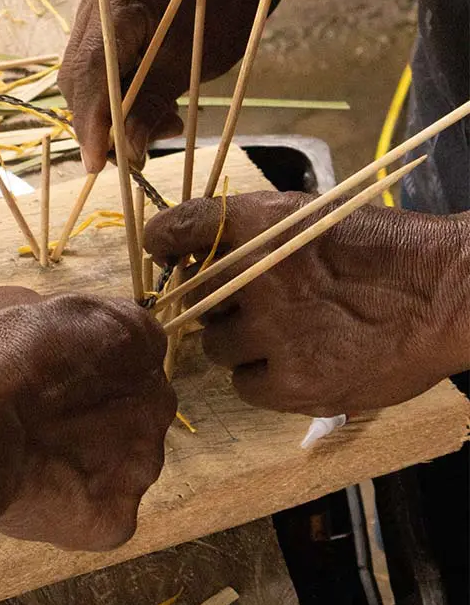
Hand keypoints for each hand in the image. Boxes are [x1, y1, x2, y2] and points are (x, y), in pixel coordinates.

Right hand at [0, 287, 174, 550]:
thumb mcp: (17, 302)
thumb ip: (62, 318)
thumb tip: (59, 332)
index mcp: (137, 337)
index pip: (134, 352)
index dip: (92, 367)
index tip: (57, 376)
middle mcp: (156, 397)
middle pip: (136, 408)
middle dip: (99, 412)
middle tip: (47, 417)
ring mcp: (142, 462)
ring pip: (124, 462)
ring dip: (91, 459)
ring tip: (38, 456)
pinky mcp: (119, 516)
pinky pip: (104, 510)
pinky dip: (76, 504)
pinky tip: (40, 488)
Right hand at [59, 0, 270, 171]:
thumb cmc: (224, 13)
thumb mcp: (190, 69)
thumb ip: (150, 108)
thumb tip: (127, 153)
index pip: (89, 71)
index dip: (90, 121)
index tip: (96, 162)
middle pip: (78, 74)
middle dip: (101, 120)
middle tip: (132, 154)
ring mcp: (95, 1)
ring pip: (84, 72)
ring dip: (112, 108)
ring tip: (157, 124)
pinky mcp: (101, 11)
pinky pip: (96, 60)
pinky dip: (117, 88)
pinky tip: (147, 102)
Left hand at [144, 195, 469, 414]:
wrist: (447, 293)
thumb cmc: (379, 250)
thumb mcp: (308, 218)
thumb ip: (250, 233)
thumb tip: (194, 254)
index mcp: (259, 225)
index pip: (178, 228)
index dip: (163, 241)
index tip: (163, 251)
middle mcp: (256, 277)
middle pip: (193, 298)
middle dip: (214, 303)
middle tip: (253, 304)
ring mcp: (274, 333)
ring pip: (217, 346)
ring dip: (240, 343)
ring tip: (287, 335)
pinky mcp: (295, 383)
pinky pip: (246, 386)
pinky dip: (262, 378)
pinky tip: (297, 363)